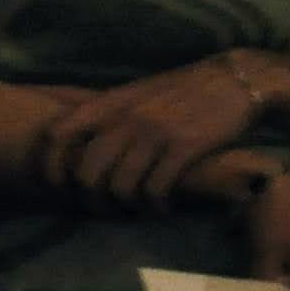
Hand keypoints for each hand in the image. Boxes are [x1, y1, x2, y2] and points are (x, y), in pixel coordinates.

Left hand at [28, 61, 255, 209]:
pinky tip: (162, 209)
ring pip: (119, 187)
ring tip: (137, 211)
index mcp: (112, 102)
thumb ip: (111, 114)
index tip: (57, 186)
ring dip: (125, 209)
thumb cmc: (187, 89)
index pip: (57, 133)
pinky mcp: (183, 148)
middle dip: (91, 201)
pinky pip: (154, 191)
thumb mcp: (141, 93)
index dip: (49, 165)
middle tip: (106, 210)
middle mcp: (127, 118)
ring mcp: (155, 133)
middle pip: (85, 172)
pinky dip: (154, 208)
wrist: (240, 79)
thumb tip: (81, 145)